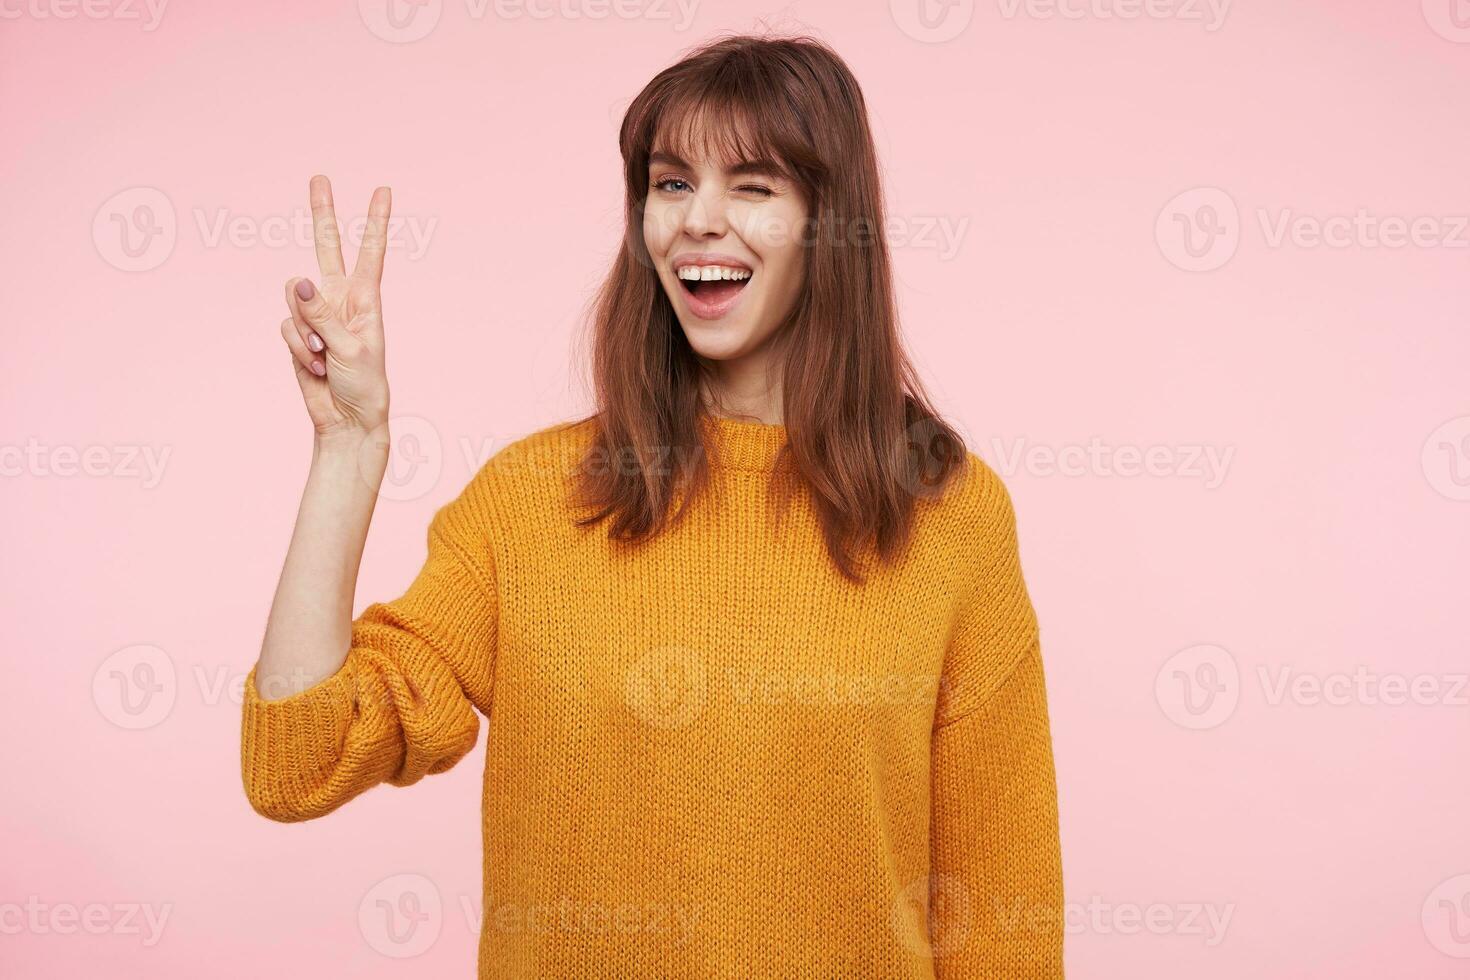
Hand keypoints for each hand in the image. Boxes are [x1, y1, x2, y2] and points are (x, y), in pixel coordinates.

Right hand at [280, 175, 392, 442]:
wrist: (346, 419)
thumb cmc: (363, 385)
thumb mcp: (350, 350)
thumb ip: (322, 315)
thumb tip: (300, 280)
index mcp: (366, 300)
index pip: (372, 252)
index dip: (376, 222)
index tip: (384, 190)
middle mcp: (341, 300)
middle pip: (327, 248)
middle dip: (323, 213)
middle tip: (320, 178)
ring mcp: (316, 316)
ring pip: (295, 297)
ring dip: (305, 330)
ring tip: (325, 357)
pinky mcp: (298, 334)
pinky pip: (286, 328)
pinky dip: (298, 349)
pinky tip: (316, 367)